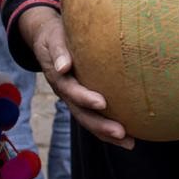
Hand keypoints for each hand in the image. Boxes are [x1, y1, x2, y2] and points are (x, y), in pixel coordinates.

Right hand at [19, 6, 133, 148]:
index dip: (84, 98)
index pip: (71, 90)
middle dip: (100, 125)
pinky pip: (96, 117)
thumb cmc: (55, 36)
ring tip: (130, 143)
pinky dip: (109, 129)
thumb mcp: (53, 38)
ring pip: (89, 120)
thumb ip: (59, 51)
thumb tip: (64, 66)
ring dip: (107, 134)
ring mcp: (74, 99)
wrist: (48, 40)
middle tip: (121, 132)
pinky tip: (130, 136)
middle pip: (81, 114)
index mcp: (58, 78)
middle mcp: (66, 93)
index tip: (102, 103)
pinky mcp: (83, 100)